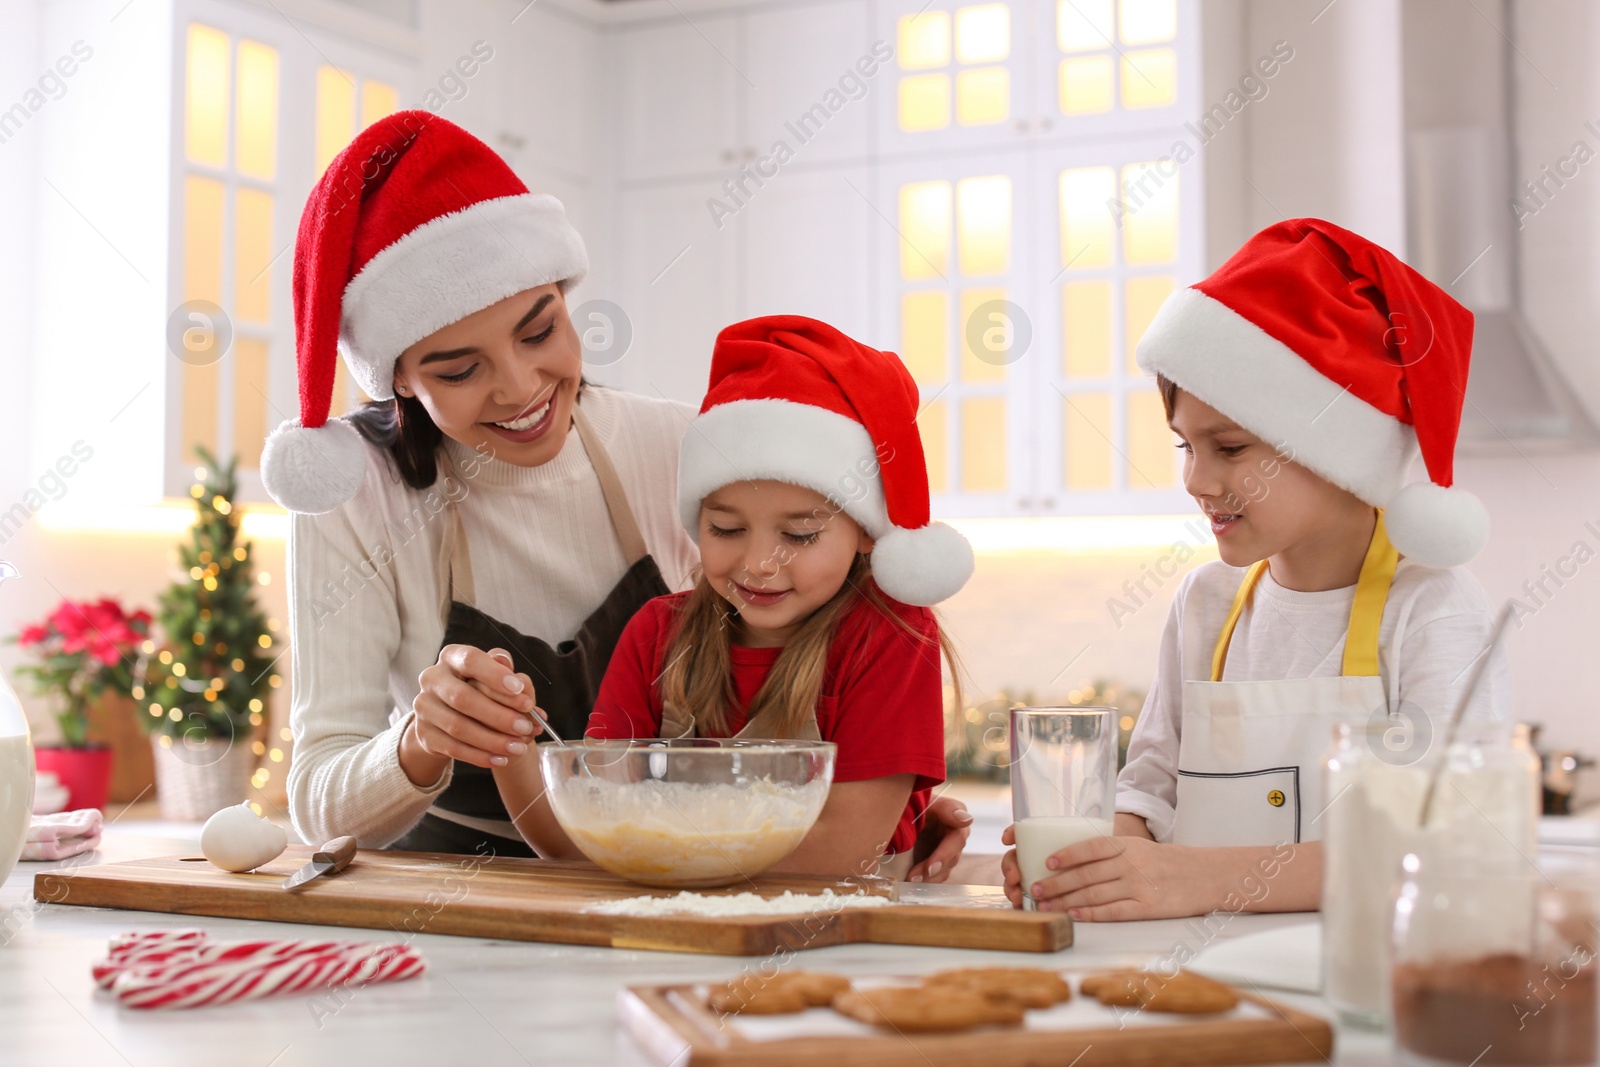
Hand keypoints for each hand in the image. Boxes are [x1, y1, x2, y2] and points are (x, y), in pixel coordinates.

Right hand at [406, 645, 542, 774]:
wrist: (447, 717)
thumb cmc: (478, 690)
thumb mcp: (493, 677)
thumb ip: (508, 678)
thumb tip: (522, 682)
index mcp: (451, 657)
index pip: (470, 660)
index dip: (495, 675)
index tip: (519, 689)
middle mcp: (432, 678)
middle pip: (463, 697)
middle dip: (499, 715)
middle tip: (526, 727)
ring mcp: (424, 707)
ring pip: (458, 727)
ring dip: (493, 740)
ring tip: (519, 747)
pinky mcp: (424, 734)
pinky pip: (453, 748)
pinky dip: (480, 755)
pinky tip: (501, 759)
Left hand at [905, 794, 972, 882]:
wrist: (902, 809)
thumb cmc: (914, 800)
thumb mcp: (926, 800)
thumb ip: (946, 808)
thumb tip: (966, 819)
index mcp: (956, 816)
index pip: (957, 838)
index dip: (944, 854)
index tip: (931, 867)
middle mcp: (956, 834)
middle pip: (952, 857)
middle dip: (933, 868)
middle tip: (916, 877)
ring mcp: (948, 848)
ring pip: (946, 869)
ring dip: (928, 877)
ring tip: (910, 880)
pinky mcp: (939, 860)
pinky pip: (938, 875)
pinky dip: (926, 880)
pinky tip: (912, 881)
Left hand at [1001, 826, 1214, 920]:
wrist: (1206, 876)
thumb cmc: (1169, 863)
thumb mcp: (1142, 848)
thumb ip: (1113, 853)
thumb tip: (1075, 861)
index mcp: (1128, 846)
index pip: (1091, 847)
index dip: (1066, 855)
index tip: (1046, 862)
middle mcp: (1131, 864)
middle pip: (1086, 874)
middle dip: (1057, 883)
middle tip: (1035, 888)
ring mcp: (1139, 887)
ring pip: (1094, 894)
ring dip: (1066, 901)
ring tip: (1046, 905)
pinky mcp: (1147, 909)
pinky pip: (1113, 911)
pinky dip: (1091, 914)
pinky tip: (1074, 915)